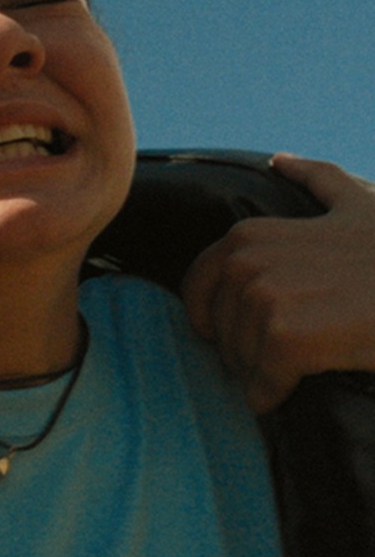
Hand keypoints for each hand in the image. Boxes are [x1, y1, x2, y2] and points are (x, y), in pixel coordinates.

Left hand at [182, 153, 374, 412]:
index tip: (226, 333)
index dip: (209, 315)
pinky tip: (282, 396)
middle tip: (269, 362)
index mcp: (249, 236)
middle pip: (219, 328)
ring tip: (287, 374)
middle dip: (239, 350)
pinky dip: (270, 395)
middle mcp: (248, 262)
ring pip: (240, 357)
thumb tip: (280, 160)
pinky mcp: (288, 339)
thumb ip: (316, 181)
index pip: (199, 285)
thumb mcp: (356, 203)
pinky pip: (262, 382)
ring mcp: (266, 298)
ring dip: (258, 374)